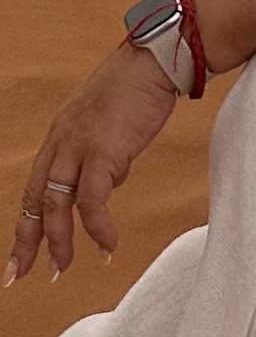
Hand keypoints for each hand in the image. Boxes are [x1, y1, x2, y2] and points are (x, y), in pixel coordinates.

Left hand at [7, 42, 179, 283]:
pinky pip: (92, 201)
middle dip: (27, 242)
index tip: (23, 253)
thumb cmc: (140, 84)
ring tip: (64, 267)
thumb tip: (111, 178)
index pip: (35, 188)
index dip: (28, 222)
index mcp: (60, 136)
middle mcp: (61, 144)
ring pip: (57, 206)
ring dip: (60, 242)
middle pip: (35, 202)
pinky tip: (107, 247)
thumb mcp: (109, 119)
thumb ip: (103, 150)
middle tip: (19, 275)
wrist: (156, 60)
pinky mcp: (103, 153)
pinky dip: (98, 228)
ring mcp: (79, 148)